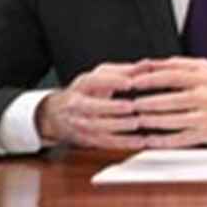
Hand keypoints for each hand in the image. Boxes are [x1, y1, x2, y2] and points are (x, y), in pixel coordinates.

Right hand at [35, 62, 150, 148]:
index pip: (94, 81)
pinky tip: (140, 141)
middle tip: (132, 106)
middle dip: (111, 107)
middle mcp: (77, 104)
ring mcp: (80, 123)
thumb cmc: (89, 90)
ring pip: (96, 126)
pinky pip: (104, 143)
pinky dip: (122, 143)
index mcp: (82, 85)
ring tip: (137, 123)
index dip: (112, 81)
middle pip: (90, 106)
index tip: (130, 82)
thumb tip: (148, 64)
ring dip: (118, 126)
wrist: (58, 114)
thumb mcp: (103, 76)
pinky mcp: (87, 139)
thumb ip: (126, 71)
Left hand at [123, 57, 206, 147]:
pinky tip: (150, 140)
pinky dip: (163, 141)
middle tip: (131, 105)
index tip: (132, 83)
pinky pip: (181, 139)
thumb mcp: (204, 68)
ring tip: (137, 120)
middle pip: (170, 100)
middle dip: (147, 103)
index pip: (171, 76)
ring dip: (152, 121)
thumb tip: (146, 63)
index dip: (149, 80)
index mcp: (204, 77)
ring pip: (174, 121)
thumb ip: (176, 64)